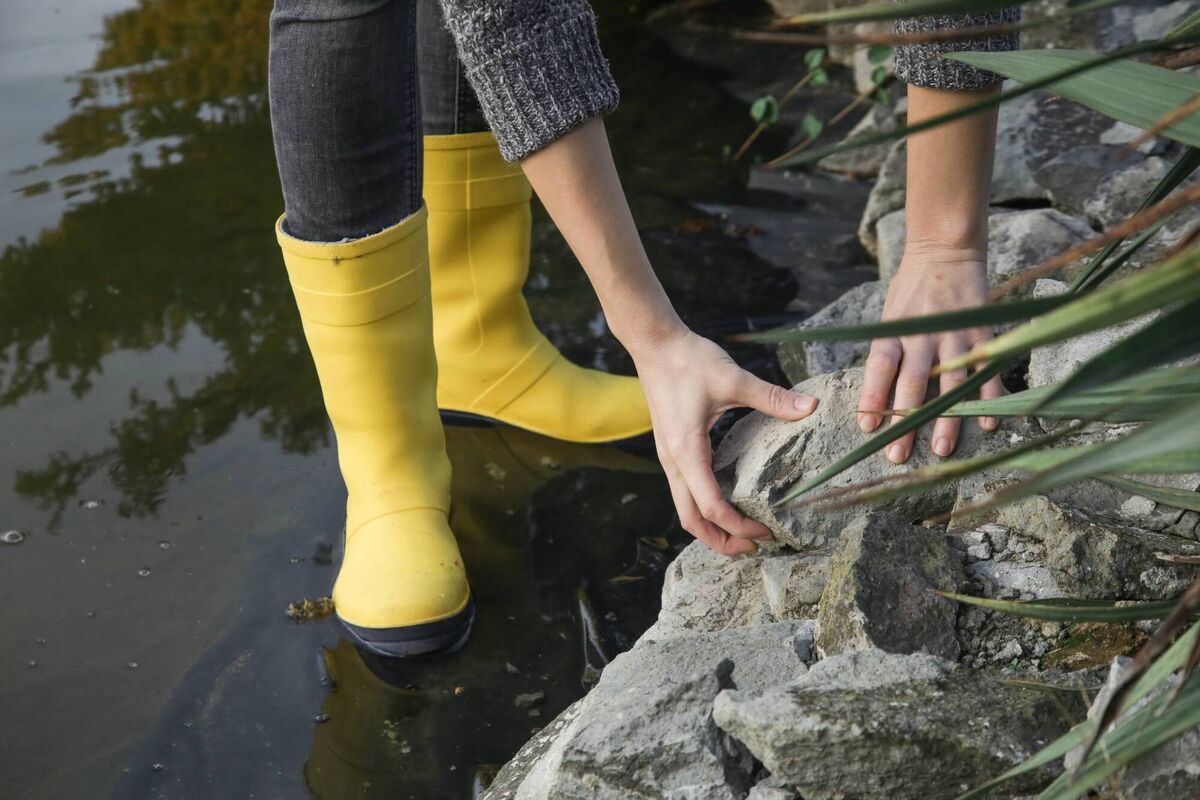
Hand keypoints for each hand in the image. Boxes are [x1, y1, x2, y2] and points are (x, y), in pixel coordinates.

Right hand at [629, 326, 817, 554]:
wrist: (654, 344)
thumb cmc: (688, 361)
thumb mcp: (733, 379)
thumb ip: (771, 397)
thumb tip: (809, 407)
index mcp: (687, 452)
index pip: (711, 508)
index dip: (740, 527)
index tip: (768, 532)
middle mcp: (674, 462)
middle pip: (691, 520)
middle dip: (722, 541)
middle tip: (756, 549)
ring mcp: (669, 457)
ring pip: (685, 509)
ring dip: (712, 527)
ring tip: (743, 533)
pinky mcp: (671, 449)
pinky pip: (686, 491)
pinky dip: (705, 507)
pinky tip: (729, 499)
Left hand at [858, 247, 1002, 462]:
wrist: (946, 250)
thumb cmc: (910, 291)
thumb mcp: (889, 317)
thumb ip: (887, 352)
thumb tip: (878, 397)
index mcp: (894, 331)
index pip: (879, 367)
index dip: (873, 397)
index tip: (867, 427)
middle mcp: (923, 336)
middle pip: (913, 384)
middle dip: (905, 423)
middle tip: (899, 455)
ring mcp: (954, 335)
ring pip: (950, 384)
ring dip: (947, 419)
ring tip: (941, 450)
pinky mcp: (981, 333)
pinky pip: (986, 370)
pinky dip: (988, 396)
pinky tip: (989, 423)